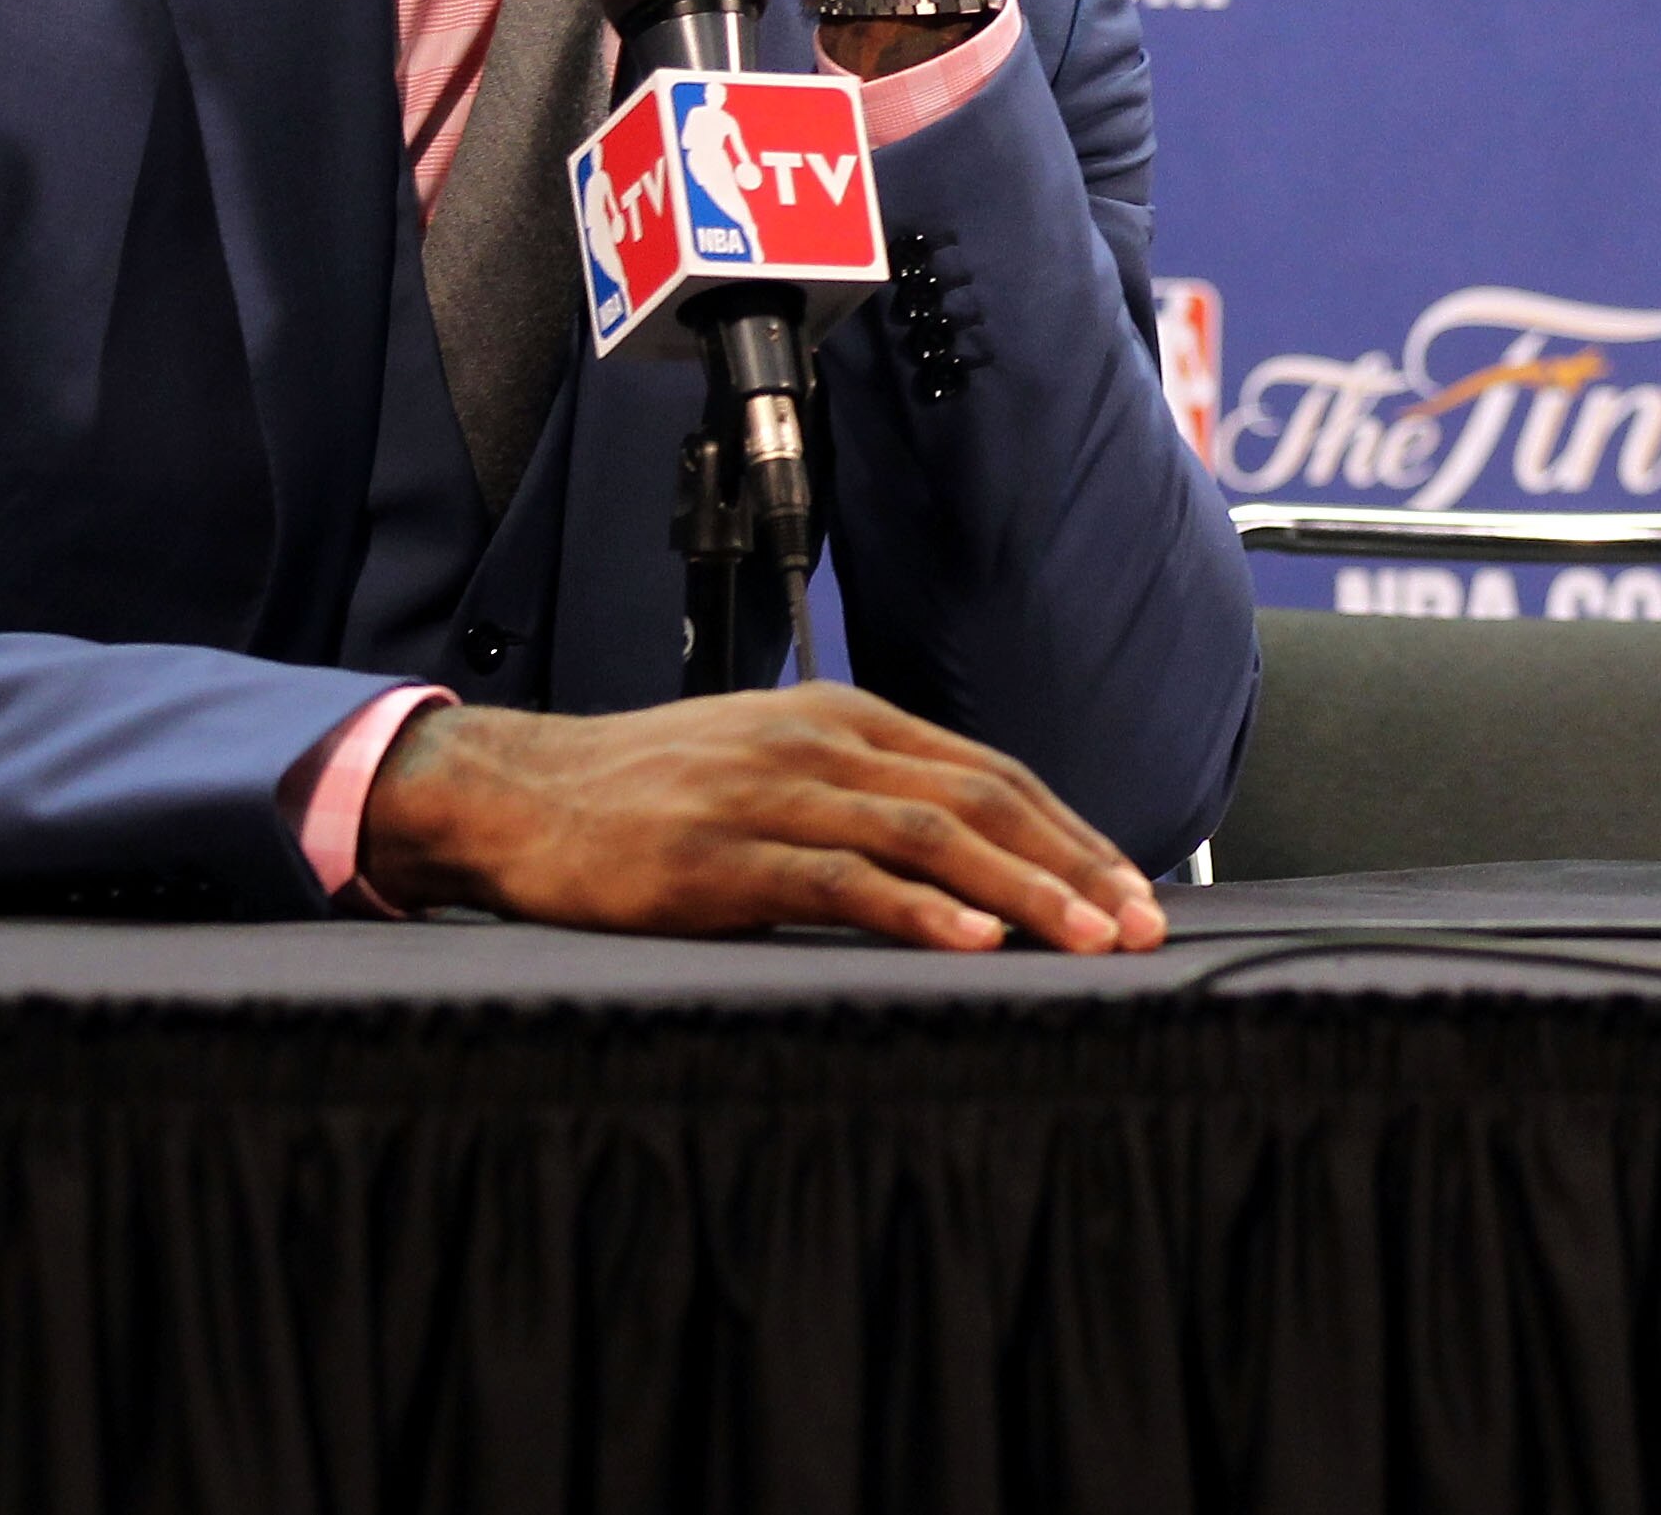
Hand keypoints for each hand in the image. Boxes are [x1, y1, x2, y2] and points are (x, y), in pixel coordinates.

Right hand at [355, 684, 1168, 949]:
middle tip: (1142, 926)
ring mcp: (771, 792)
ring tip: (1089, 940)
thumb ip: (862, 795)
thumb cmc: (650, 793)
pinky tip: (969, 941)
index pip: (991, 771)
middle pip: (981, 798)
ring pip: (929, 835)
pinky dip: (914, 909)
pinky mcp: (720, 854)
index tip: (1135, 889)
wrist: (518, 793)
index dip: (1072, 832)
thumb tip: (971, 860)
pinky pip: (838, 877)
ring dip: (1023, 890)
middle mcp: (821, 742)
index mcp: (844, 718)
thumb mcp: (771, 767)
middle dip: (1074, 864)